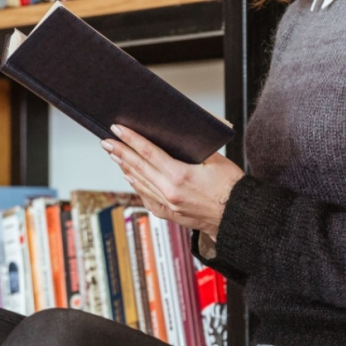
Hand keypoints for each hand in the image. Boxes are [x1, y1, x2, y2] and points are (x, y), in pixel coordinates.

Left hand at [102, 125, 244, 238]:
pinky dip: (137, 185)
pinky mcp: (171, 214)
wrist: (238, 216)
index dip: (131, 140)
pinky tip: (131, 177)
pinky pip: (147, 198)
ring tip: (114, 155)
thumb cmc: (232, 187)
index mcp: (180, 176)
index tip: (117, 129)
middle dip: (120, 152)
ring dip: (125, 167)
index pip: (148, 153)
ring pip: (140, 183)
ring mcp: (169, 205)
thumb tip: (177, 134)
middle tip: (106, 141)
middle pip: (138, 168)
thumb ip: (193, 147)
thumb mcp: (215, 160)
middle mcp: (170, 193)